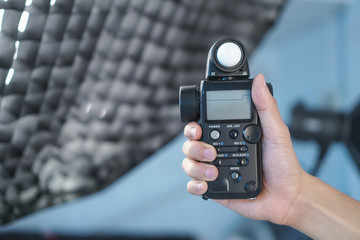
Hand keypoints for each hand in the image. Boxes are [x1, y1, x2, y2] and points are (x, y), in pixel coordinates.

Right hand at [182, 74, 307, 224]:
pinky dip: (195, 185)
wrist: (287, 196)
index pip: (202, 125)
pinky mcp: (215, 188)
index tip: (197, 128)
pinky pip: (194, 185)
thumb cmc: (283, 163)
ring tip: (214, 172)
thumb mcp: (276, 131)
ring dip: (196, 167)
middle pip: (190, 144)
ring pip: (189, 164)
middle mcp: (218, 150)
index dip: (192, 126)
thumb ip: (266, 106)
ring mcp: (214, 169)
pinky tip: (206, 184)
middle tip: (211, 152)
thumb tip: (260, 80)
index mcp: (229, 135)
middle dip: (194, 147)